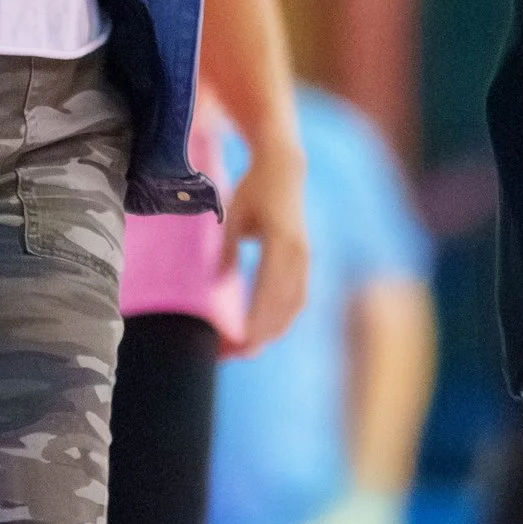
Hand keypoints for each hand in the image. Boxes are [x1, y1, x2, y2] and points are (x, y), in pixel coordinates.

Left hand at [222, 141, 310, 353]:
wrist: (284, 169)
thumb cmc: (254, 190)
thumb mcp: (234, 216)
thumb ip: (227, 250)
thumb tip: (217, 283)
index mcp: (281, 243)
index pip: (268, 291)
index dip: (256, 319)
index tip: (241, 341)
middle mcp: (298, 254)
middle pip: (282, 304)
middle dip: (262, 333)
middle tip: (239, 355)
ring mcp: (305, 258)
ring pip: (293, 304)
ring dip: (274, 329)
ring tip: (251, 348)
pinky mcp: (305, 260)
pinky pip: (297, 295)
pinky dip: (283, 316)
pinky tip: (268, 329)